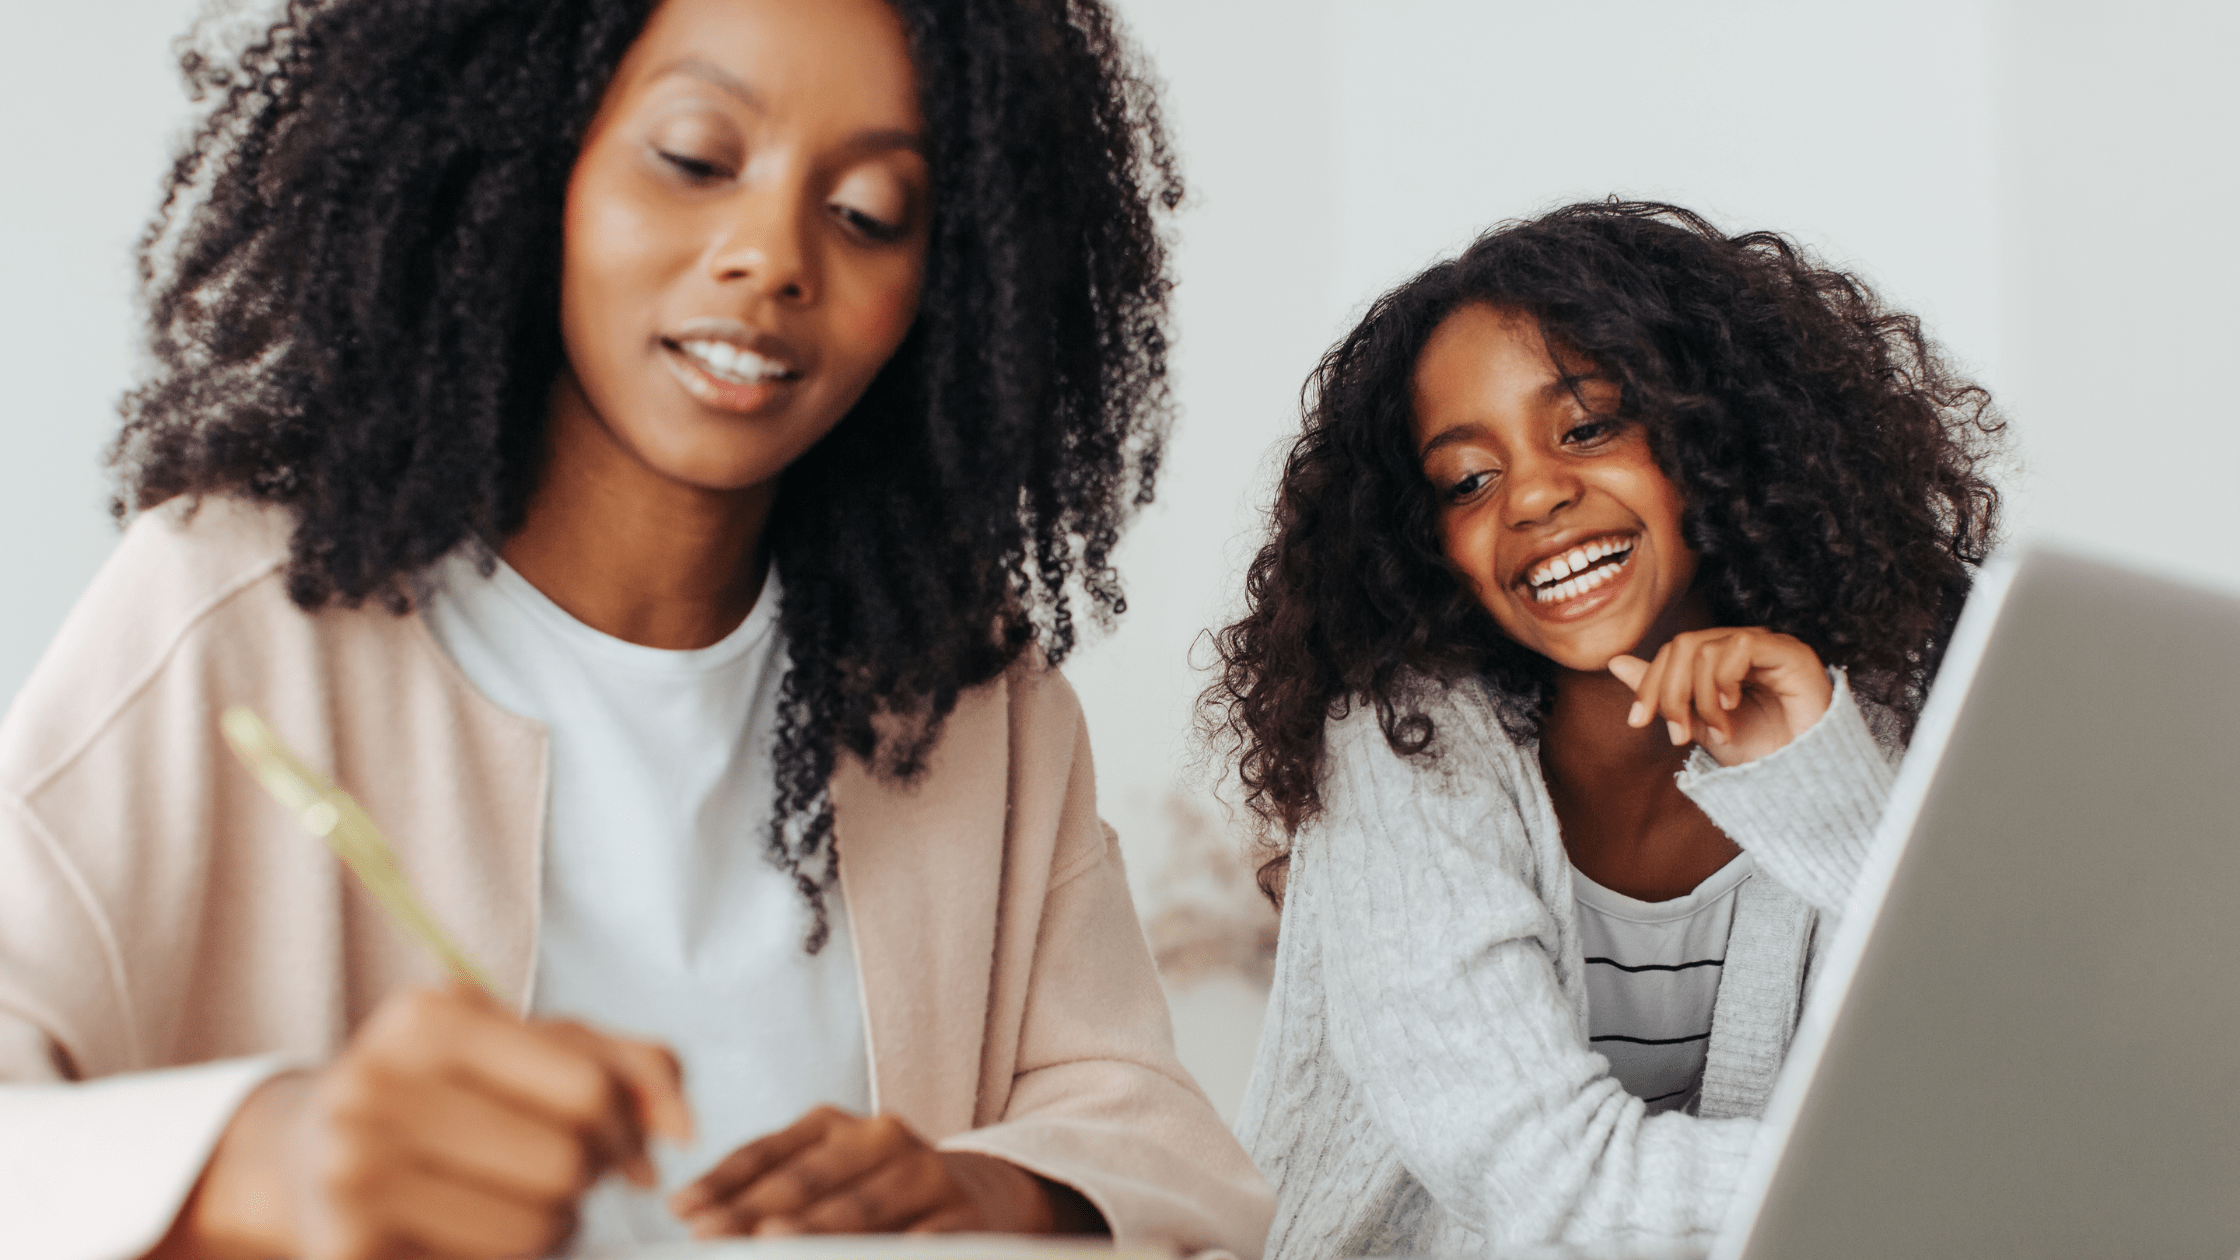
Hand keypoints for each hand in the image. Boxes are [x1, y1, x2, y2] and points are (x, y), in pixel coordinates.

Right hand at [167, 981, 691, 1259]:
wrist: (303, 1153)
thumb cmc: (446, 1090)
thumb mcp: (528, 1046)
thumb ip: (625, 1063)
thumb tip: (684, 1128)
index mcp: (429, 1017)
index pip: (590, 1088)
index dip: (629, 1129)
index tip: (627, 1146)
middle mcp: (377, 1086)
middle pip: (565, 1164)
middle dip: (586, 1180)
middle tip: (560, 1176)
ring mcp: (351, 1172)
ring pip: (534, 1229)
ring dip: (553, 1229)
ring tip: (515, 1204)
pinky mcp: (345, 1248)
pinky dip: (506, 1259)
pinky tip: (472, 1234)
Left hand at [670, 1106, 1097, 1238]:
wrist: (986, 1197)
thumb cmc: (880, 1192)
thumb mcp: (827, 1175)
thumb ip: (768, 1189)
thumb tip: (689, 1216)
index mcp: (834, 1124)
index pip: (768, 1153)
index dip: (723, 1183)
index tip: (682, 1214)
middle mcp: (881, 1138)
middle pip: (808, 1182)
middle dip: (755, 1214)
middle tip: (713, 1239)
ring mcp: (925, 1175)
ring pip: (860, 1211)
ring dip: (814, 1234)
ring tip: (771, 1245)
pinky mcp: (961, 1220)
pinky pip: (917, 1243)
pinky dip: (887, 1253)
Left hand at [1608, 627, 1832, 766]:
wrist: (1801, 778)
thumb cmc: (1758, 752)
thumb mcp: (1696, 723)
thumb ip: (1662, 692)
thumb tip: (1614, 661)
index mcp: (1720, 658)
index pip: (1672, 652)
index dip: (1648, 684)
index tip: (1637, 721)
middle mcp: (1741, 645)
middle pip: (1683, 646)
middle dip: (1669, 692)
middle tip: (1677, 734)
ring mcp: (1766, 645)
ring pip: (1705, 648)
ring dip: (1700, 698)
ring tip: (1716, 730)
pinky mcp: (1789, 651)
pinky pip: (1740, 647)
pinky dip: (1724, 682)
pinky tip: (1731, 709)